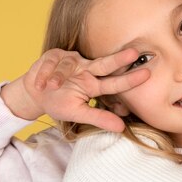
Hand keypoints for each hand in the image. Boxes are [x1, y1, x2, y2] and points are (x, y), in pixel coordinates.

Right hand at [0, 48, 148, 130]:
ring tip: (51, 86)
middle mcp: (86, 69)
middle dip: (118, 59)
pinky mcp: (54, 55)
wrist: (34, 93)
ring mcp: (71, 60)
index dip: (129, 79)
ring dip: (59, 76)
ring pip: (69, 64)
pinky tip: (41, 83)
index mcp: (94, 84)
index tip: (147, 75)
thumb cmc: (59, 103)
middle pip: (104, 64)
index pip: (114, 83)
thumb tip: (121, 128)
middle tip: (134, 53)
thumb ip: (98, 118)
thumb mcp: (77, 113)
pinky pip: (51, 62)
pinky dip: (45, 73)